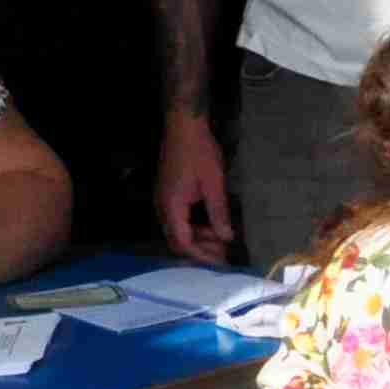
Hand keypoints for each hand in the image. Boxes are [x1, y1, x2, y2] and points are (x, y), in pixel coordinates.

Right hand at [158, 109, 233, 263]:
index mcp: (172, 207)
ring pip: (177, 231)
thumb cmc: (199, 152)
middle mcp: (162, 208)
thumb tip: (227, 238)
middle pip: (177, 241)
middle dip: (200, 250)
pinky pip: (177, 220)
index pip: (183, 243)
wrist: (183, 126)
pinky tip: (209, 225)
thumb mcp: (214, 184)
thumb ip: (219, 213)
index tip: (220, 262)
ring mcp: (163, 201)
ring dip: (197, 239)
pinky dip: (193, 227)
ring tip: (220, 239)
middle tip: (223, 253)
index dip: (201, 256)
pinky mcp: (167, 195)